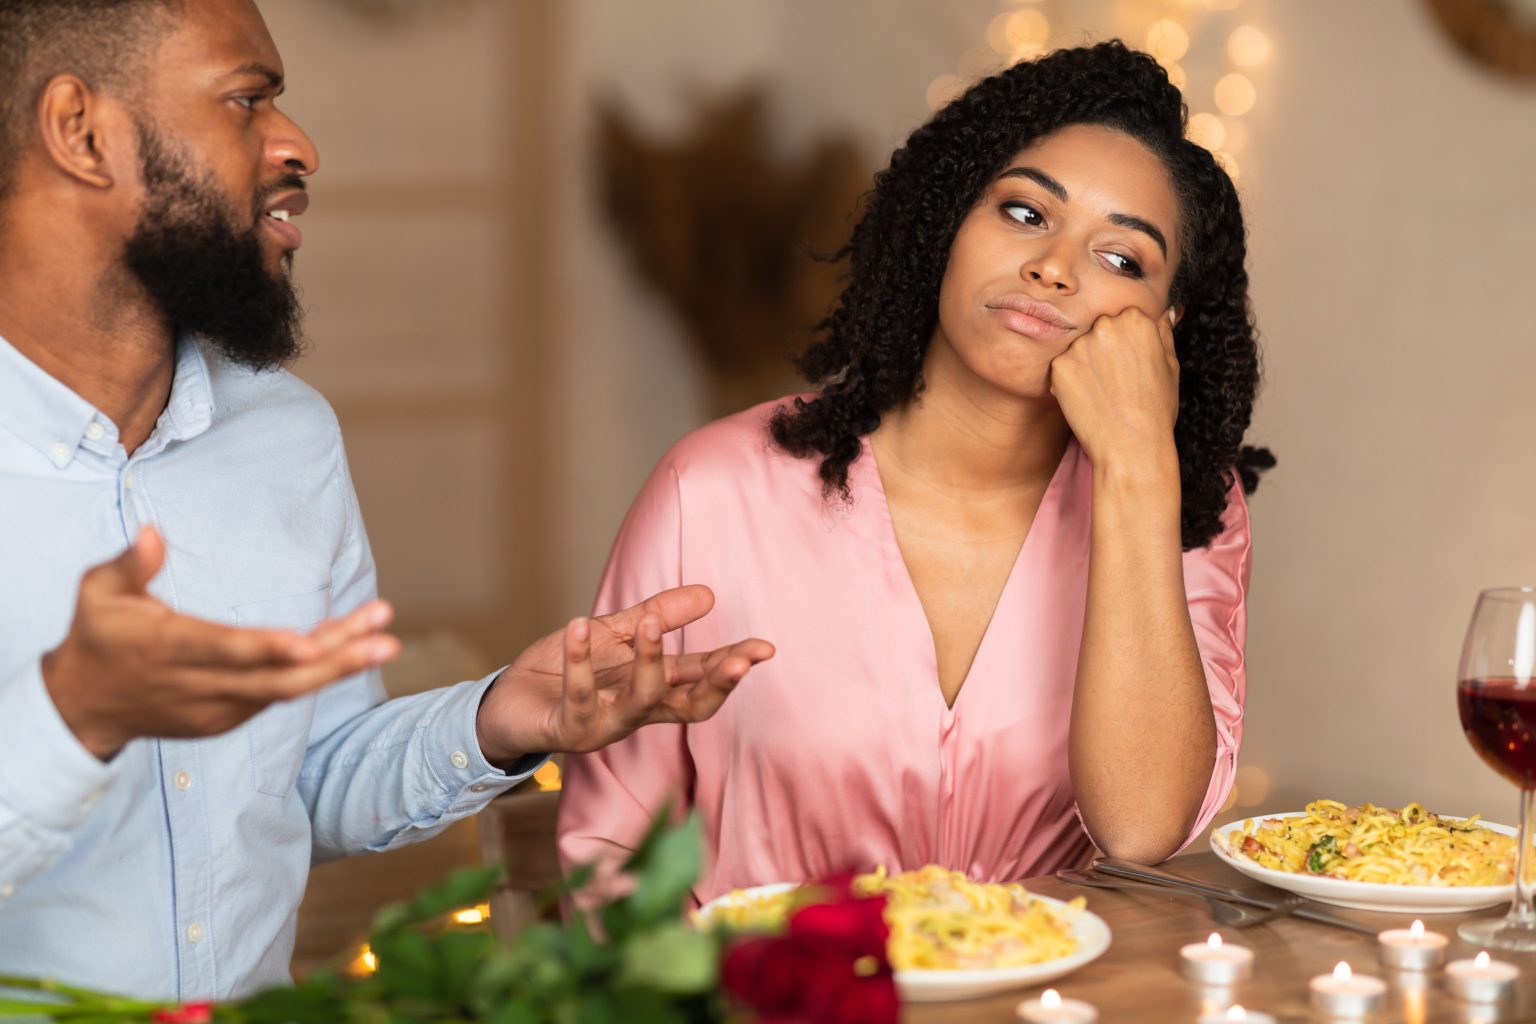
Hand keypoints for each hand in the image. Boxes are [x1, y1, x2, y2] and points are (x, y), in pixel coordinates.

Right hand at [42, 527, 398, 760]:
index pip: (224, 651)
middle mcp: (199, 685)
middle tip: (385, 641)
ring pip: (286, 690)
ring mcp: (218, 708)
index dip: (267, 651)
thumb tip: (153, 531)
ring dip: (338, 664)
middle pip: (276, 680)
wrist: (83, 708)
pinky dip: (315, 673)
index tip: (309, 646)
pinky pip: (279, 695)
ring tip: (383, 639)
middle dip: (334, 662)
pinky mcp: (229, 718)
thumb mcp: (97, 594)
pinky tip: (351, 645)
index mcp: (168, 649)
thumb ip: (129, 565)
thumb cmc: (98, 637)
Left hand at [475, 585, 773, 761]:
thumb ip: (658, 616)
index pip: (702, 681)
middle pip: (689, 704)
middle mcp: (636, 713)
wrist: (506, 701)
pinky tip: (579, 626)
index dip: (733, 667)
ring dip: (649, 661)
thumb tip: (709, 594)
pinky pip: (578, 696)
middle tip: (740, 659)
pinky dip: (578, 661)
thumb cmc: (562, 673)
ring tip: (652, 623)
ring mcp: (605, 725)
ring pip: (640, 700)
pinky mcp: (568, 729)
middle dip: (716, 682)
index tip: (763, 649)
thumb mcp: (616, 635)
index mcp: (653, 690)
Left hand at [1048, 306, 1179, 473]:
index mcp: (1137, 319)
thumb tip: (1164, 312)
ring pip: (1079, 347)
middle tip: (1114, 380)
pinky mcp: (1059, 365)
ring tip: (1101, 392)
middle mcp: (1106, 325)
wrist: (1131, 446)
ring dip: (1085, 364)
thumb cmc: (1155, 410)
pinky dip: (1070, 381)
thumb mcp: (1171, 366)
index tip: (1129, 363)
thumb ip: (1164, 333)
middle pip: (1099, 328)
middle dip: (1103, 349)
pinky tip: (1087, 398)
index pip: (1124, 317)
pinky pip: (1062, 366)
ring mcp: (1080, 345)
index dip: (1125, 343)